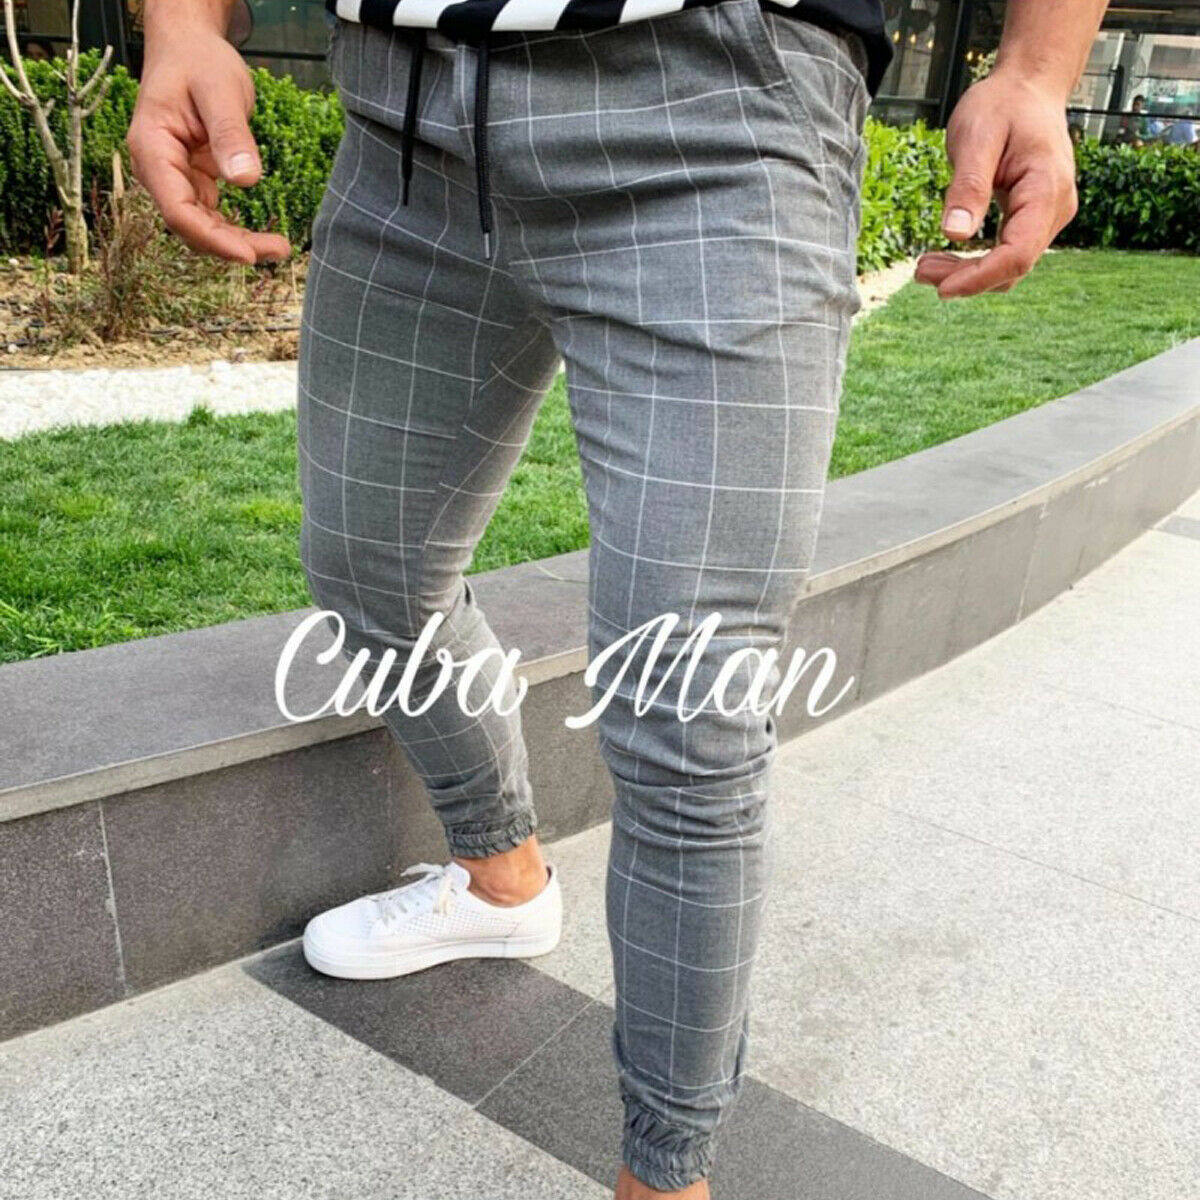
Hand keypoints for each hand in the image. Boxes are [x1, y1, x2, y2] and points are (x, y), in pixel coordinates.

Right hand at [127, 19, 290, 262]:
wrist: (190, 47)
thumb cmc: (200, 62)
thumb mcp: (221, 91)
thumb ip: (231, 134)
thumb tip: (246, 180)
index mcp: (152, 149)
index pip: (177, 209)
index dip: (211, 238)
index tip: (248, 254)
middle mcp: (156, 170)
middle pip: (189, 225)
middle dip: (231, 246)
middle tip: (279, 250)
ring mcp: (173, 177)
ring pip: (201, 225)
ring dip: (237, 243)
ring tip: (279, 248)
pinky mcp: (192, 180)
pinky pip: (211, 215)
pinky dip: (235, 230)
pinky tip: (264, 239)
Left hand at [915, 69, 1076, 298]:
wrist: (1026, 87)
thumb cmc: (1001, 105)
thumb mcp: (977, 136)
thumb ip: (968, 185)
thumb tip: (955, 234)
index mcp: (1047, 188)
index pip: (1018, 253)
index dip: (980, 278)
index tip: (941, 289)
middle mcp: (1056, 208)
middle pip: (1013, 265)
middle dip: (967, 278)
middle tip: (920, 272)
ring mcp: (1049, 215)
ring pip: (1010, 265)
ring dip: (969, 274)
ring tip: (925, 267)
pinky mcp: (1034, 218)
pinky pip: (1007, 252)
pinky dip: (976, 262)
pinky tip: (945, 258)